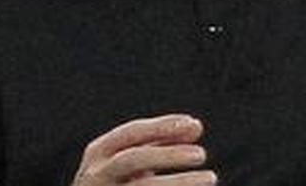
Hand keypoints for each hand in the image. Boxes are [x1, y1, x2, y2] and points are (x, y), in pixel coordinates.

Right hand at [71, 114, 216, 185]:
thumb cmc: (120, 179)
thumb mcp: (136, 158)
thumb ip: (163, 140)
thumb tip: (195, 126)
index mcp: (99, 152)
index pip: (132, 132)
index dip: (163, 126)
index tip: (195, 125)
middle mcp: (94, 175)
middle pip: (133, 159)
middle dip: (168, 154)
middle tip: (202, 154)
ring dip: (179, 182)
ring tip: (211, 177)